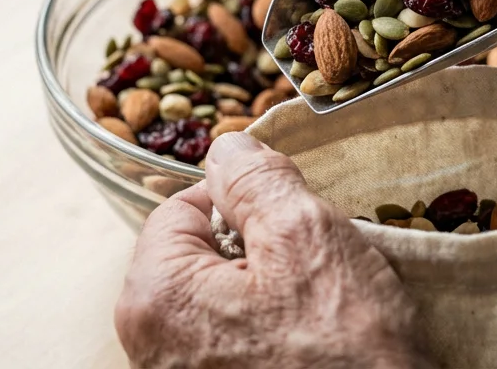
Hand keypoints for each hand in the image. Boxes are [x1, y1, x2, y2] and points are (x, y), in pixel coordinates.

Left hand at [115, 132, 428, 367]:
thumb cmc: (344, 350)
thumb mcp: (306, 234)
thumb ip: (257, 180)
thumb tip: (227, 148)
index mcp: (154, 296)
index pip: (184, 206)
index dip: (246, 199)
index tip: (292, 220)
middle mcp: (151, 345)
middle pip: (203, 253)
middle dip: (261, 247)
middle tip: (312, 269)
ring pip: (227, 295)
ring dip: (275, 288)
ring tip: (320, 309)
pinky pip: (240, 337)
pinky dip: (277, 328)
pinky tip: (315, 340)